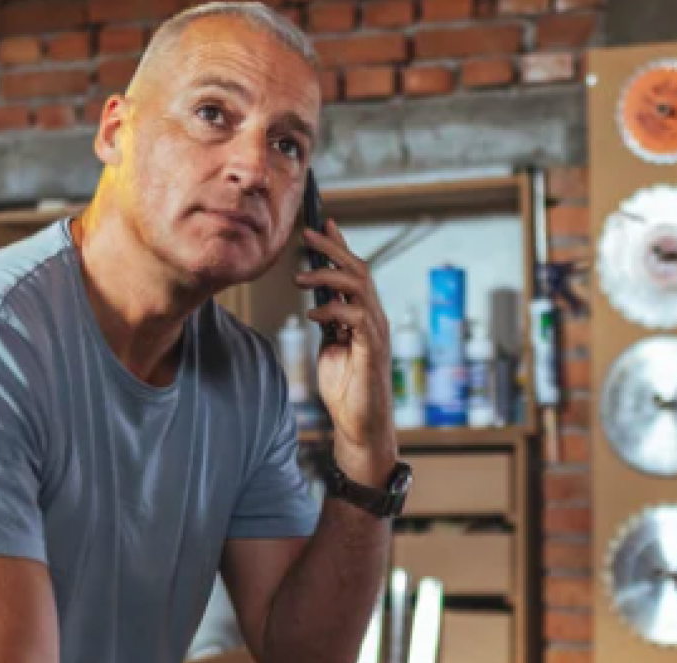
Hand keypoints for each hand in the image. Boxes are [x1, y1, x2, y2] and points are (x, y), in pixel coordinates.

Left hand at [296, 221, 396, 486]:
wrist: (360, 425)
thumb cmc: (347, 389)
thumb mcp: (331, 348)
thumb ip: (329, 324)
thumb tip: (317, 304)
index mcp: (363, 315)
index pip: (353, 271)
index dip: (339, 246)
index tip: (322, 223)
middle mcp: (374, 317)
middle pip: (359, 269)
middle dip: (333, 248)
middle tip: (307, 235)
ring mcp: (376, 332)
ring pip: (359, 287)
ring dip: (328, 275)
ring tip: (300, 276)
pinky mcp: (372, 349)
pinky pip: (356, 317)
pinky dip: (333, 310)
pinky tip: (314, 314)